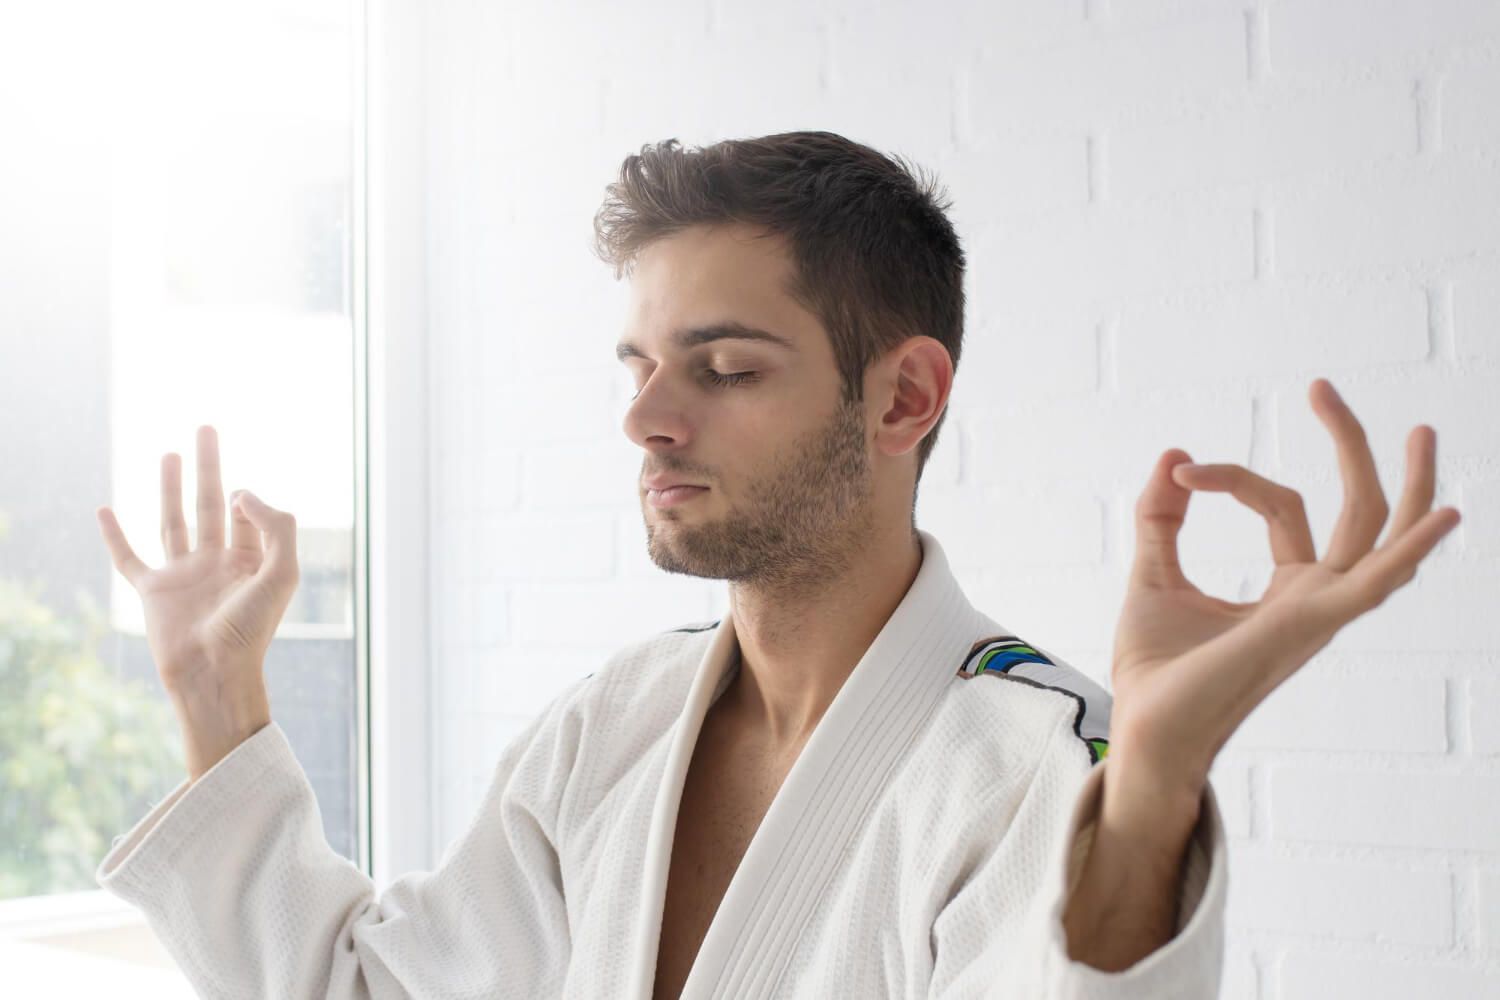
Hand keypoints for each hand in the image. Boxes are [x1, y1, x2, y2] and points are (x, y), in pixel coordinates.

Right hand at [95, 425, 299, 705]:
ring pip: (175, 520)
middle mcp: (217, 563)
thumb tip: (241, 493)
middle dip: (209, 467)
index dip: (248, 499)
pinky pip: (129, 558)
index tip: (241, 500)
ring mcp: (183, 575)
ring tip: (170, 453)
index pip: (248, 514)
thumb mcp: (282, 573)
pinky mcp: (153, 591)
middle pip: (211, 503)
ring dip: (171, 487)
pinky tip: (105, 510)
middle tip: (206, 428)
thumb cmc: (251, 629)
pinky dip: (115, 536)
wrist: (213, 671)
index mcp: (251, 561)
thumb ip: (276, 527)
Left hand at [1106, 378, 1460, 800]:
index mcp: (1288, 589)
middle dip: (1347, 444)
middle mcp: (1316, 599)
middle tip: (1322, 386)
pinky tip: (1445, 514)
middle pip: (1355, 510)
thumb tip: (1173, 456)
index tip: (1180, 470)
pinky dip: (1412, 549)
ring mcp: (1320, 614)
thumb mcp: (1152, 574)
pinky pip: (1375, 584)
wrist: (1142, 726)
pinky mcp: (1309, 625)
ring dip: (1404, 483)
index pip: (1282, 506)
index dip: (1229, 478)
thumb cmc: (1155, 669)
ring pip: (1377, 536)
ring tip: (1421, 429)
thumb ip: (1163, 519)